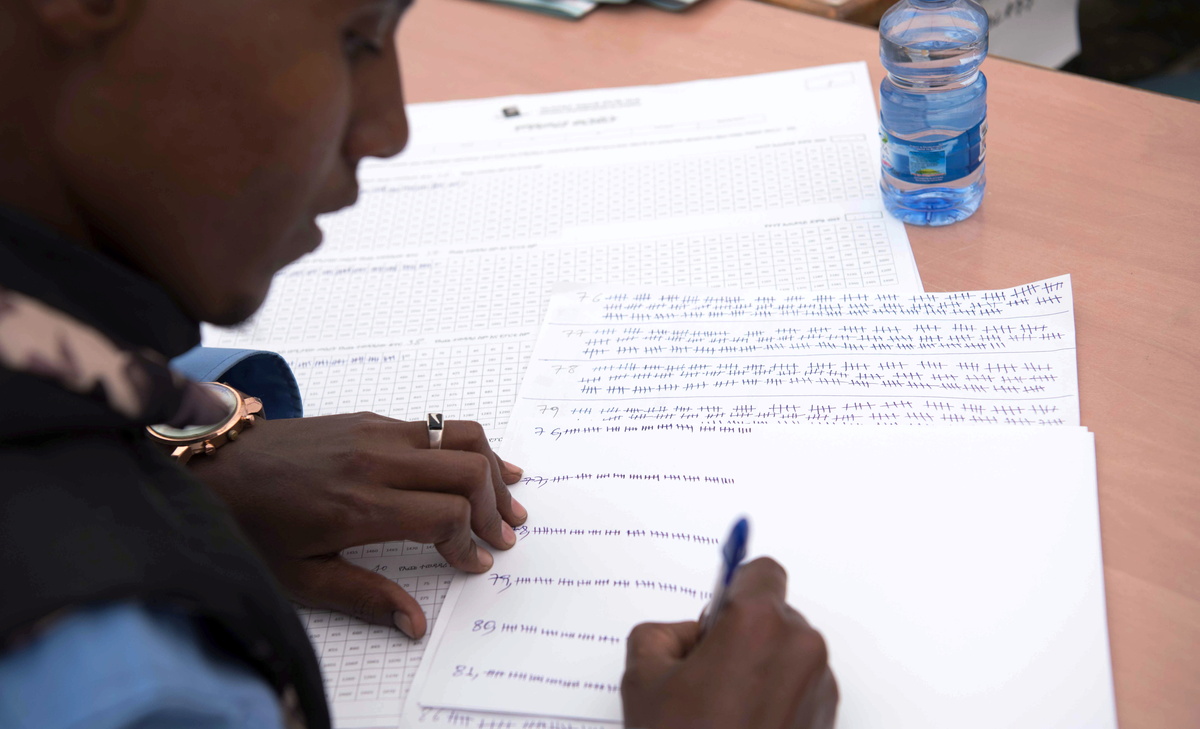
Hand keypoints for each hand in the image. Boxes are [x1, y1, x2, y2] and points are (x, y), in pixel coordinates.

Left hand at [188, 412, 525, 638]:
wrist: (215, 464)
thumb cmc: (252, 524)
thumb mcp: (300, 577)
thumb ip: (365, 598)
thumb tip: (415, 624)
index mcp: (358, 506)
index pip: (445, 516)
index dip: (470, 544)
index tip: (473, 563)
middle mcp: (374, 461)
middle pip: (467, 471)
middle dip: (496, 507)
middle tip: (505, 536)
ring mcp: (375, 432)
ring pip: (461, 437)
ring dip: (493, 469)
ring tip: (511, 498)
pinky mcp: (371, 418)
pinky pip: (437, 425)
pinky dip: (468, 447)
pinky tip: (481, 465)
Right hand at [621, 558, 837, 728]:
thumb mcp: (642, 679)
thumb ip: (660, 635)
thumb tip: (684, 636)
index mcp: (758, 624)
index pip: (760, 571)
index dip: (734, 589)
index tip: (717, 611)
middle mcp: (800, 647)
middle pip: (773, 614)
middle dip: (742, 633)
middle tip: (705, 672)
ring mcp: (819, 685)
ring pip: (787, 651)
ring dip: (760, 666)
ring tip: (722, 709)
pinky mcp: (827, 718)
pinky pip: (799, 686)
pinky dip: (775, 697)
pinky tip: (742, 726)